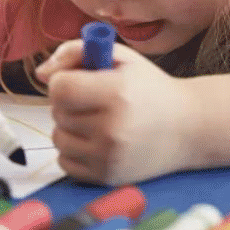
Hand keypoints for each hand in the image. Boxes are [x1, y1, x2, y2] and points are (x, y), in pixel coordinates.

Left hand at [35, 41, 200, 184]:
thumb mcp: (122, 58)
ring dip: (70, 127)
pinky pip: (65, 162)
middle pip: (57, 112)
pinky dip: (75, 150)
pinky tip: (97, 141)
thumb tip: (40, 74)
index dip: (64, 80)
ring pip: (58, 138)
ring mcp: (108, 157)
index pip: (59, 88)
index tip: (80, 80)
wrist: (189, 128)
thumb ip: (76, 52)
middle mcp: (111, 128)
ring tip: (98, 120)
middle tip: (97, 100)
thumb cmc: (151, 89)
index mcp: (117, 93)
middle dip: (70, 103)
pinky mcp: (106, 177)